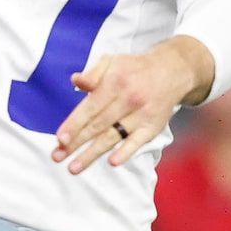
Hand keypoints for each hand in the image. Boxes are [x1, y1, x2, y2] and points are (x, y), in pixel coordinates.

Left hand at [53, 37, 213, 175]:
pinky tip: (112, 162)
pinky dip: (126, 152)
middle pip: (98, 125)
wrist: (172, 70)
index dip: (74, 124)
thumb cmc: (134, 68)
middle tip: (58, 156)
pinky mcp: (153, 126)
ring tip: (74, 168)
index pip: (90, 107)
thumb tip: (76, 80)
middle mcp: (128, 99)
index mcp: (114, 82)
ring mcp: (141, 115)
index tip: (60, 139)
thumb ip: (92, 74)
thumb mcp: (112, 62)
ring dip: (92, 153)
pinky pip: (137, 142)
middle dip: (76, 142)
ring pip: (113, 136)